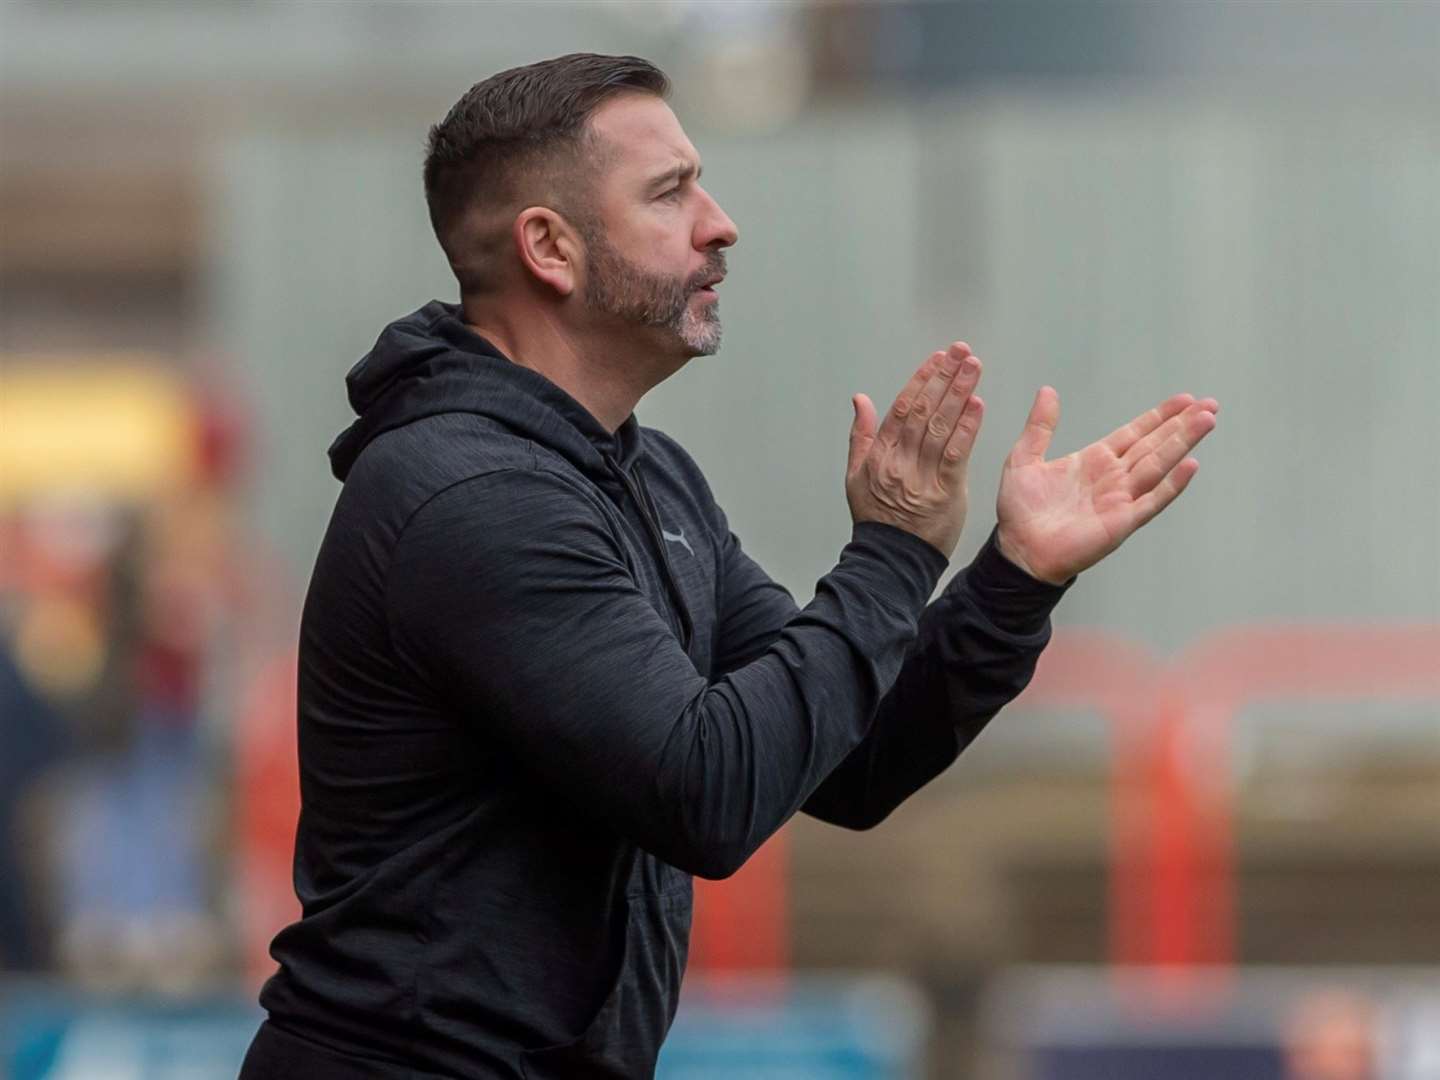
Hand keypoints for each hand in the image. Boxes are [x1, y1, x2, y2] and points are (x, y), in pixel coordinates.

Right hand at [846, 342, 985, 559]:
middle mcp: (899, 460)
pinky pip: (956, 453)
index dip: (922, 378)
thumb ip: (860, 435)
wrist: (890, 559)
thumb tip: (860, 399)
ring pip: (941, 425)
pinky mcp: (944, 492)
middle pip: (924, 410)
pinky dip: (967, 428)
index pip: (902, 406)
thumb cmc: (876, 518)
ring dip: (959, 393)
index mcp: (879, 453)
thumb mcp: (856, 475)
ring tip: (973, 368)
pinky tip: (977, 405)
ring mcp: (921, 476)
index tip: (938, 357)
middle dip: (945, 376)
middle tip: (962, 352)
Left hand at [995, 388, 1218, 583]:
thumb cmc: (1020, 511)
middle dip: (1182, 425)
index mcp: (1094, 461)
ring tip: (1207, 421)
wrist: (1018, 550)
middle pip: (1155, 445)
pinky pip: (1152, 500)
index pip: (1135, 433)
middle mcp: (1113, 477)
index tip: (1185, 399)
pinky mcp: (1122, 521)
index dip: (1159, 416)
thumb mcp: (1024, 459)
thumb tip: (1047, 391)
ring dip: (1183, 443)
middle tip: (1210, 404)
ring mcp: (1121, 499)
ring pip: (1159, 465)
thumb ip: (1040, 426)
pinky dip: (1172, 484)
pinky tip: (1190, 465)